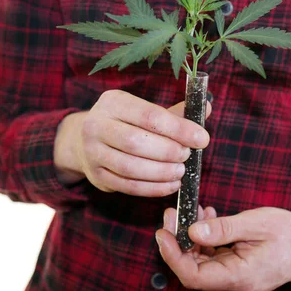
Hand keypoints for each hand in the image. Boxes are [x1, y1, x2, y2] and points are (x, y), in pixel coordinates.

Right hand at [54, 90, 210, 196]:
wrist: (84, 139)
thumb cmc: (125, 122)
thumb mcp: (144, 110)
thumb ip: (174, 113)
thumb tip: (206, 108)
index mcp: (114, 102)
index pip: (149, 115)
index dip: (178, 129)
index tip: (202, 138)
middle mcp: (97, 125)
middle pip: (136, 142)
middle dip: (168, 151)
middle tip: (187, 155)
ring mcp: (92, 152)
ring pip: (130, 167)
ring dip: (161, 172)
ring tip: (181, 171)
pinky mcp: (96, 175)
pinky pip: (127, 186)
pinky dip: (153, 188)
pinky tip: (171, 185)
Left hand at [156, 207, 290, 290]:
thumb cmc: (289, 234)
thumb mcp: (256, 224)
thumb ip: (224, 229)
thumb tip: (193, 230)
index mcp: (240, 278)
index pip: (194, 277)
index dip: (172, 256)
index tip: (163, 232)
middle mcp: (234, 288)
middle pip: (193, 271)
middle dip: (178, 242)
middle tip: (173, 214)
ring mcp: (234, 284)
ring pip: (201, 266)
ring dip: (191, 239)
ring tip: (194, 211)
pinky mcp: (235, 275)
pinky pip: (212, 261)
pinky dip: (205, 241)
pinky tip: (208, 219)